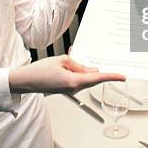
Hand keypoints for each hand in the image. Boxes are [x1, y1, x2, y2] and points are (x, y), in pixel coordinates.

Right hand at [9, 55, 124, 94]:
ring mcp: (70, 90)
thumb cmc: (40, 71)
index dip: (111, 77)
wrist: (26, 81)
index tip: (122, 76)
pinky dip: (78, 71)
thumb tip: (90, 69)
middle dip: (97, 70)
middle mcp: (74, 89)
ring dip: (85, 69)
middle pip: (92, 79)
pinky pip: (77, 80)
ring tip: (75, 57)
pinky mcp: (66, 89)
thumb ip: (78, 64)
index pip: (97, 78)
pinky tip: (71, 63)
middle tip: (103, 61)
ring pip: (85, 78)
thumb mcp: (62, 60)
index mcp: (74, 81)